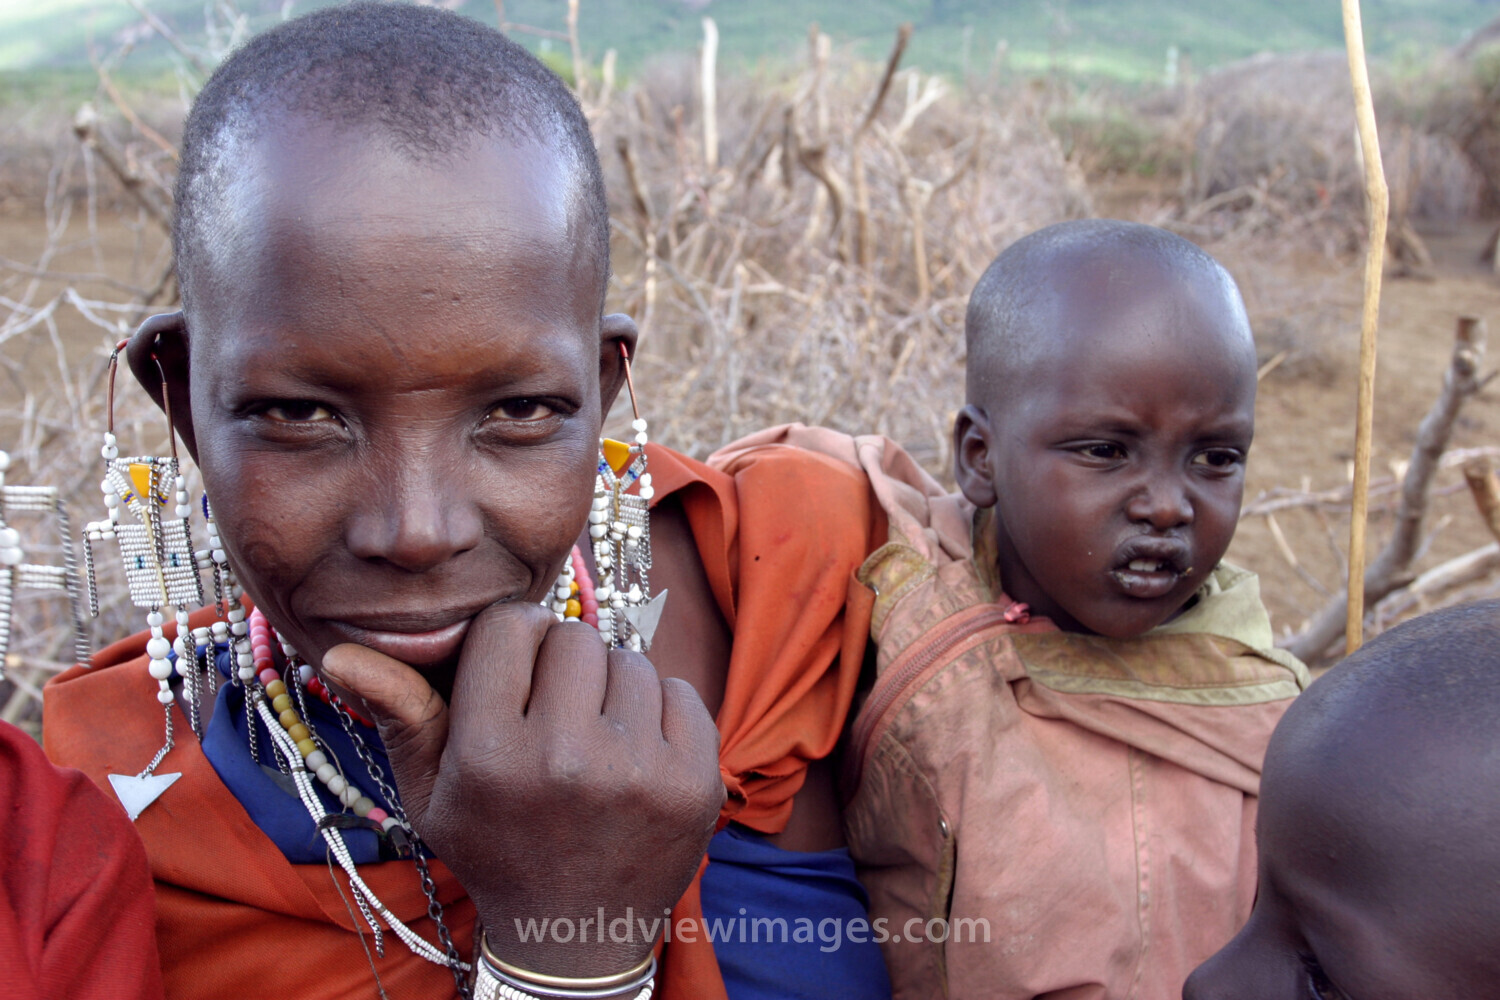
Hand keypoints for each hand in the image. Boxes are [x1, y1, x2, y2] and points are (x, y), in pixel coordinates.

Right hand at [321, 602, 723, 975]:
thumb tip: (340, 652)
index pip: (511, 625)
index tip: (516, 669)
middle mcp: (565, 759)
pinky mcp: (693, 781)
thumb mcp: (430, 794)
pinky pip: (681, 692)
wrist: (575, 934)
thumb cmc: (495, 850)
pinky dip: (660, 713)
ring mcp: (638, 771)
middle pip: (575, 636)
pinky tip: (635, 753)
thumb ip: (398, 714)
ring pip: (631, 661)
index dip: (513, 640)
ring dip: (613, 688)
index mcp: (491, 756)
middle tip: (557, 710)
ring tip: (594, 738)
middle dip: (564, 663)